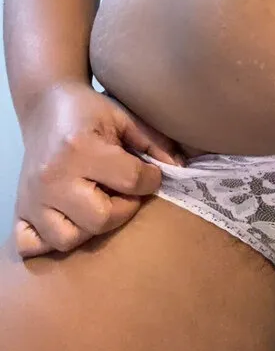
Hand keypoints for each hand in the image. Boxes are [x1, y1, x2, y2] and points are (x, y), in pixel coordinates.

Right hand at [15, 81, 184, 256]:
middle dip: (124, 207)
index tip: (151, 174)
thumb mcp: (124, 117)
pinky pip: (31, 245)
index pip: (130, 181)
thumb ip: (154, 142)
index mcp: (80, 149)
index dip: (151, 179)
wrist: (45, 105)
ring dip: (90, 226)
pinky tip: (67, 218)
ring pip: (69, 239)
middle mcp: (52, 177)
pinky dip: (50, 240)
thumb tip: (179, 169)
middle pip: (100, 219)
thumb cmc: (88, 111)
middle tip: (125, 190)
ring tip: (97, 202)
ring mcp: (32, 198)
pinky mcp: (19, 210)